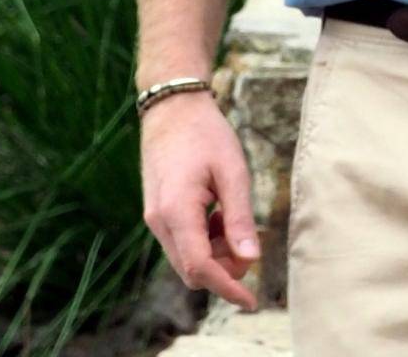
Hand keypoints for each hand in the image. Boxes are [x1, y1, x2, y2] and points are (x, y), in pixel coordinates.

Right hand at [140, 91, 260, 310]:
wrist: (172, 107)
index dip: (228, 288)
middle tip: (249, 241)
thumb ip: (240, 217)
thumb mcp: (232, 170)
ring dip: (215, 253)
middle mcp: (159, 222)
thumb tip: (251, 259)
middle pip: (193, 270)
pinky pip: (181, 243)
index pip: (200, 268)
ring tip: (232, 218)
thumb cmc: (206, 133)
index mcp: (176, 212)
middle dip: (224, 268)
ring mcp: (154, 219)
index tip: (252, 300)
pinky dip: (204, 240)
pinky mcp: (157, 213)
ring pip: (187, 259)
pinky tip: (218, 214)